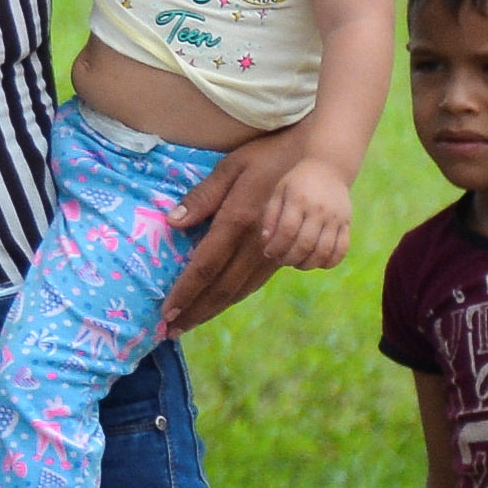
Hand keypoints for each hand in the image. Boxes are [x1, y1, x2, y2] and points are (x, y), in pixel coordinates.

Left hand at [158, 143, 296, 335]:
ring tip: (190, 323)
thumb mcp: (231, 166)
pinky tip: (220, 304)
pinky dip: (235, 298)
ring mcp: (275, 251)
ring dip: (213, 310)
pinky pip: (256, 283)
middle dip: (195, 312)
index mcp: (239, 220)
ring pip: (241, 291)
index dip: (185, 293)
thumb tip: (173, 222)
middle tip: (171, 332)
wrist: (321, 161)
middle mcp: (258, 243)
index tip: (166, 313)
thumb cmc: (268, 156)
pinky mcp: (286, 254)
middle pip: (222, 288)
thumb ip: (203, 196)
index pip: (205, 267)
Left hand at [241, 141, 360, 278]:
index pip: (287, 232)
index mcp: (299, 200)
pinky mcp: (347, 223)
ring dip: (308, 264)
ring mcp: (335, 218)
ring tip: (297, 263)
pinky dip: (330, 262)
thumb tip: (266, 242)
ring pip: (324, 251)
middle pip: (305, 244)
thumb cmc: (298, 182)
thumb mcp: (280, 191)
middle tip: (282, 260)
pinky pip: (342, 249)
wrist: (330, 167)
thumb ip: (271, 216)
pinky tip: (317, 262)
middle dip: (290, 258)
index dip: (276, 247)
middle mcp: (319, 210)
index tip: (269, 253)